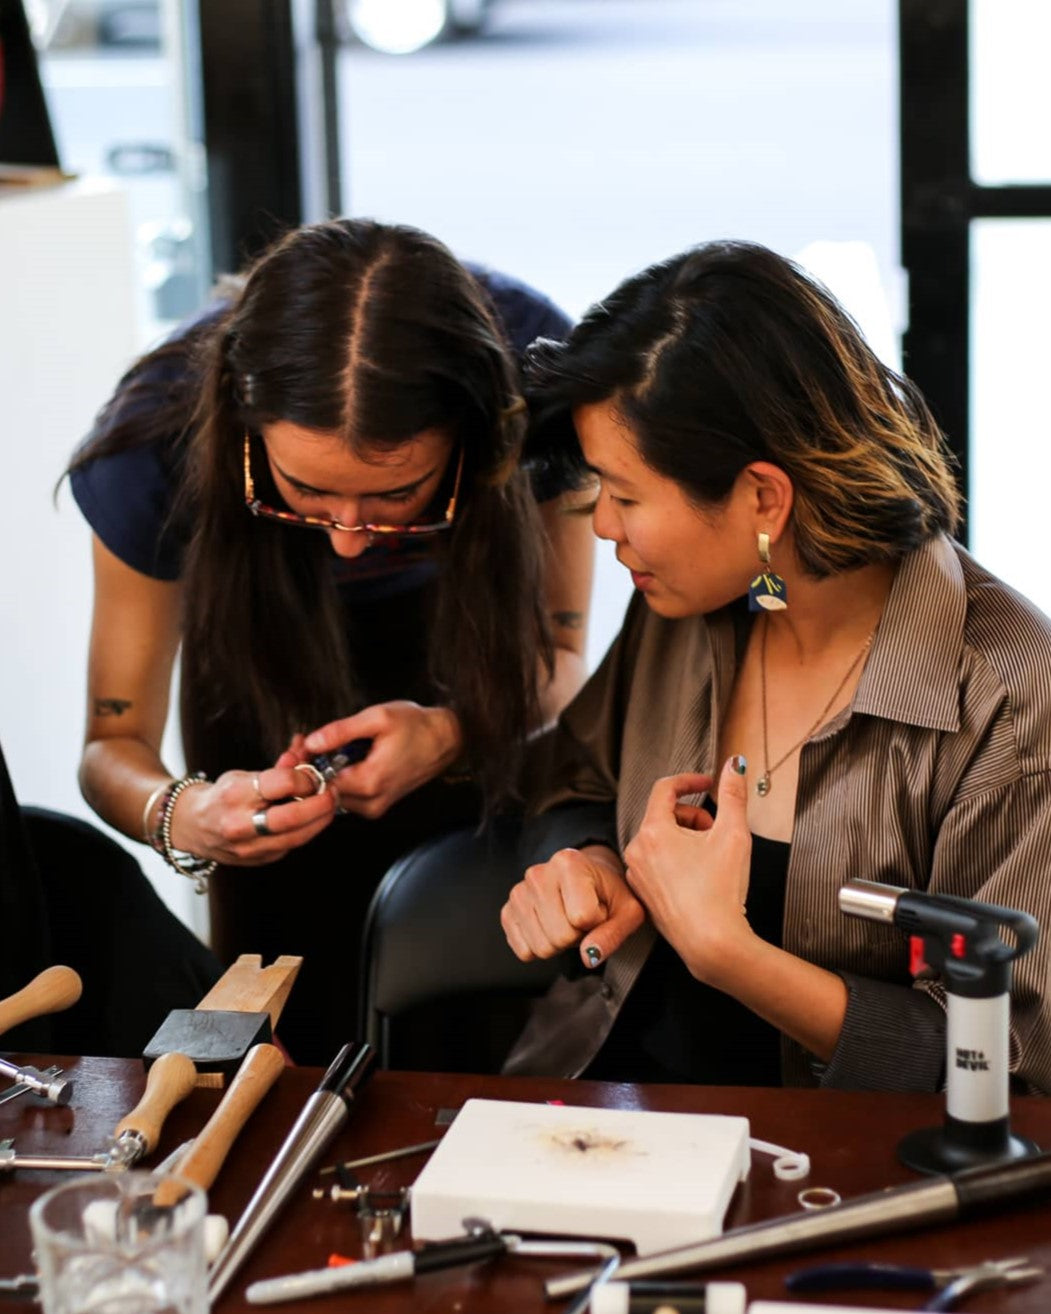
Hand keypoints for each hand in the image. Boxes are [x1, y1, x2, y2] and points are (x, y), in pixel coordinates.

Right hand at [167, 761, 336, 866]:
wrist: (191, 826)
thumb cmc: (221, 795)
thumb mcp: (243, 774)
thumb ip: (277, 769)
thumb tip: (304, 755)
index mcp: (234, 794)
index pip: (280, 784)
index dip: (305, 778)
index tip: (314, 775)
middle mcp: (239, 824)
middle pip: (291, 817)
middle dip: (319, 805)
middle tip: (332, 793)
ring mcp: (247, 848)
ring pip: (296, 838)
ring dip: (319, 821)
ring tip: (328, 806)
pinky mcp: (257, 860)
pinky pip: (290, 846)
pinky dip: (306, 832)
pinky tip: (312, 820)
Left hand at [301, 702, 462, 818]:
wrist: (447, 739)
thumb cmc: (416, 726)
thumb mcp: (377, 718)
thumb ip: (341, 731)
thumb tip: (311, 742)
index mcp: (369, 782)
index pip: (319, 783)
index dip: (304, 765)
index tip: (296, 747)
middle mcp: (371, 802)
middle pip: (325, 791)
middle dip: (311, 767)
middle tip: (301, 743)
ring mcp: (375, 806)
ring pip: (335, 794)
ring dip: (324, 773)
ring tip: (318, 746)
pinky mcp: (379, 804)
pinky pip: (349, 795)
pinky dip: (339, 777)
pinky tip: (336, 757)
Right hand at [501, 844, 644, 967]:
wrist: (587, 879)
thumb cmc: (609, 894)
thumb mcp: (627, 911)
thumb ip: (613, 933)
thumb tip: (588, 957)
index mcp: (568, 863)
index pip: (581, 918)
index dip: (596, 923)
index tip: (599, 909)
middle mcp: (537, 873)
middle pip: (559, 936)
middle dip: (577, 936)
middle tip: (583, 919)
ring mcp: (518, 892)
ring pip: (541, 947)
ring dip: (560, 943)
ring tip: (568, 920)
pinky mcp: (507, 911)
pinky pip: (524, 951)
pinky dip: (541, 947)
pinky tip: (551, 926)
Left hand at [623, 759, 752, 985]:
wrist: (712, 943)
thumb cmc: (721, 891)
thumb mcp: (733, 834)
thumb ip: (734, 794)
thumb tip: (736, 765)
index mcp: (653, 831)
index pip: (665, 788)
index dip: (689, 781)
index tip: (708, 785)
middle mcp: (637, 850)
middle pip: (664, 815)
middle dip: (693, 816)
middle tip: (717, 832)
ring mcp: (637, 874)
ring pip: (660, 840)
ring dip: (686, 839)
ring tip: (710, 857)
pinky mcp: (643, 893)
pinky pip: (657, 863)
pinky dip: (676, 860)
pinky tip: (699, 877)